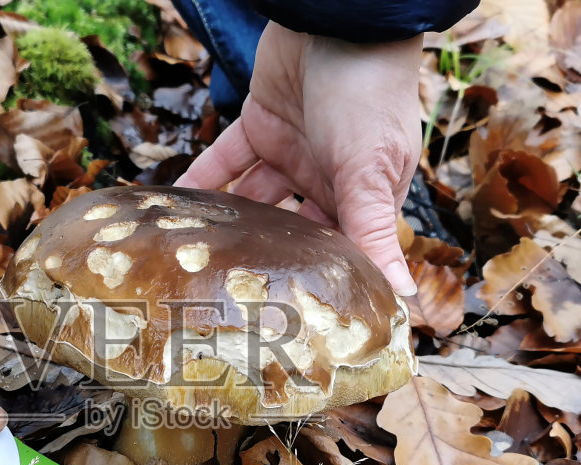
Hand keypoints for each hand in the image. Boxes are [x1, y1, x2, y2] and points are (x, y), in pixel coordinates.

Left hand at [177, 22, 422, 295]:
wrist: (335, 19)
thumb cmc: (368, 94)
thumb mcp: (370, 170)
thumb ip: (374, 232)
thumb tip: (404, 299)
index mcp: (363, 195)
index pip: (339, 250)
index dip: (317, 281)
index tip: (288, 318)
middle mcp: (327, 178)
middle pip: (290, 230)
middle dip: (264, 258)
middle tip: (228, 296)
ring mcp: (290, 151)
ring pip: (252, 198)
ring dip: (226, 223)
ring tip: (194, 258)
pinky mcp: (259, 124)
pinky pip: (224, 160)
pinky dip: (202, 179)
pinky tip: (176, 208)